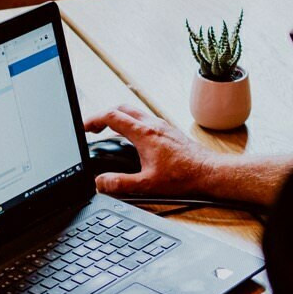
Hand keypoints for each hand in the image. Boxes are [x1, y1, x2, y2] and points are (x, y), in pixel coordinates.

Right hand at [85, 106, 216, 198]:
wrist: (208, 172)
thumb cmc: (183, 177)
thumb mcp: (147, 185)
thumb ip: (121, 184)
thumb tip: (100, 183)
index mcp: (144, 134)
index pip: (112, 116)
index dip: (93, 120)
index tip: (84, 128)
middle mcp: (152, 124)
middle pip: (121, 108)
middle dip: (103, 115)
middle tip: (93, 128)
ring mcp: (161, 125)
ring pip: (134, 111)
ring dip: (118, 117)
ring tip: (108, 130)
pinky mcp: (168, 130)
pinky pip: (144, 119)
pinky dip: (131, 123)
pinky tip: (132, 138)